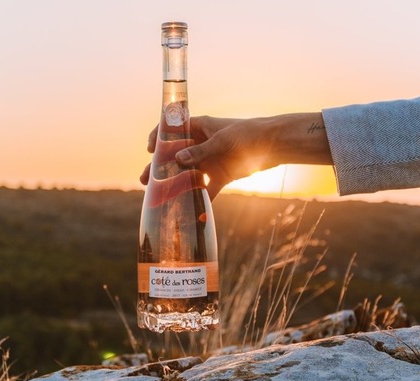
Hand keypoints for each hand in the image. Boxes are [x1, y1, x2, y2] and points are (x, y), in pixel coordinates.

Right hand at [140, 113, 331, 198]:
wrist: (274, 145)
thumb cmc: (249, 133)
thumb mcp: (223, 140)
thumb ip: (201, 150)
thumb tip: (178, 159)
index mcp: (199, 128)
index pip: (171, 129)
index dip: (158, 137)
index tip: (149, 149)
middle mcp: (200, 145)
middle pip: (174, 156)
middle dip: (159, 168)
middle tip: (145, 180)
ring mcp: (209, 161)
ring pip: (186, 175)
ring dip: (173, 185)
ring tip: (160, 197)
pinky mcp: (220, 177)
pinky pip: (206, 191)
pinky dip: (200, 202)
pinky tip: (192, 214)